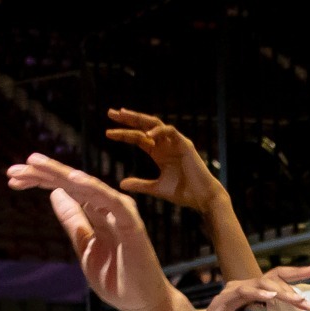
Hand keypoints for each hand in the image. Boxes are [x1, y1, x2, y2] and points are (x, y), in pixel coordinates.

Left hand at [7, 154, 181, 310]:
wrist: (142, 303)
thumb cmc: (117, 277)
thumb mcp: (84, 246)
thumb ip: (73, 220)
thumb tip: (54, 195)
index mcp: (97, 211)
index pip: (64, 189)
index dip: (39, 181)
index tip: (12, 179)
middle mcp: (108, 206)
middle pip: (71, 184)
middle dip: (42, 174)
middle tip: (13, 169)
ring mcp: (120, 212)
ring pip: (86, 186)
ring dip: (60, 173)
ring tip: (34, 163)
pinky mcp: (131, 223)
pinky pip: (110, 201)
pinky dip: (92, 188)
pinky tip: (71, 180)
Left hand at [106, 109, 227, 214]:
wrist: (201, 198)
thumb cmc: (183, 193)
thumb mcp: (156, 188)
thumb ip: (140, 184)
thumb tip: (121, 184)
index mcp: (159, 152)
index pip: (138, 138)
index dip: (123, 134)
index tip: (108, 133)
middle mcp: (166, 144)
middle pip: (144, 126)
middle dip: (128, 119)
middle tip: (111, 112)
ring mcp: (175, 142)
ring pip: (155, 123)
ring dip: (139, 118)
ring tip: (124, 114)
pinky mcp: (184, 144)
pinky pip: (170, 131)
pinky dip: (159, 131)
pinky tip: (147, 134)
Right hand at [199, 266, 309, 310]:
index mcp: (254, 294)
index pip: (278, 278)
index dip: (297, 273)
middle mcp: (244, 289)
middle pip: (273, 276)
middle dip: (295, 280)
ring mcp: (232, 293)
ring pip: (261, 283)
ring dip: (281, 291)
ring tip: (297, 300)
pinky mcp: (223, 302)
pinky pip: (243, 293)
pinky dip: (258, 293)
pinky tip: (271, 298)